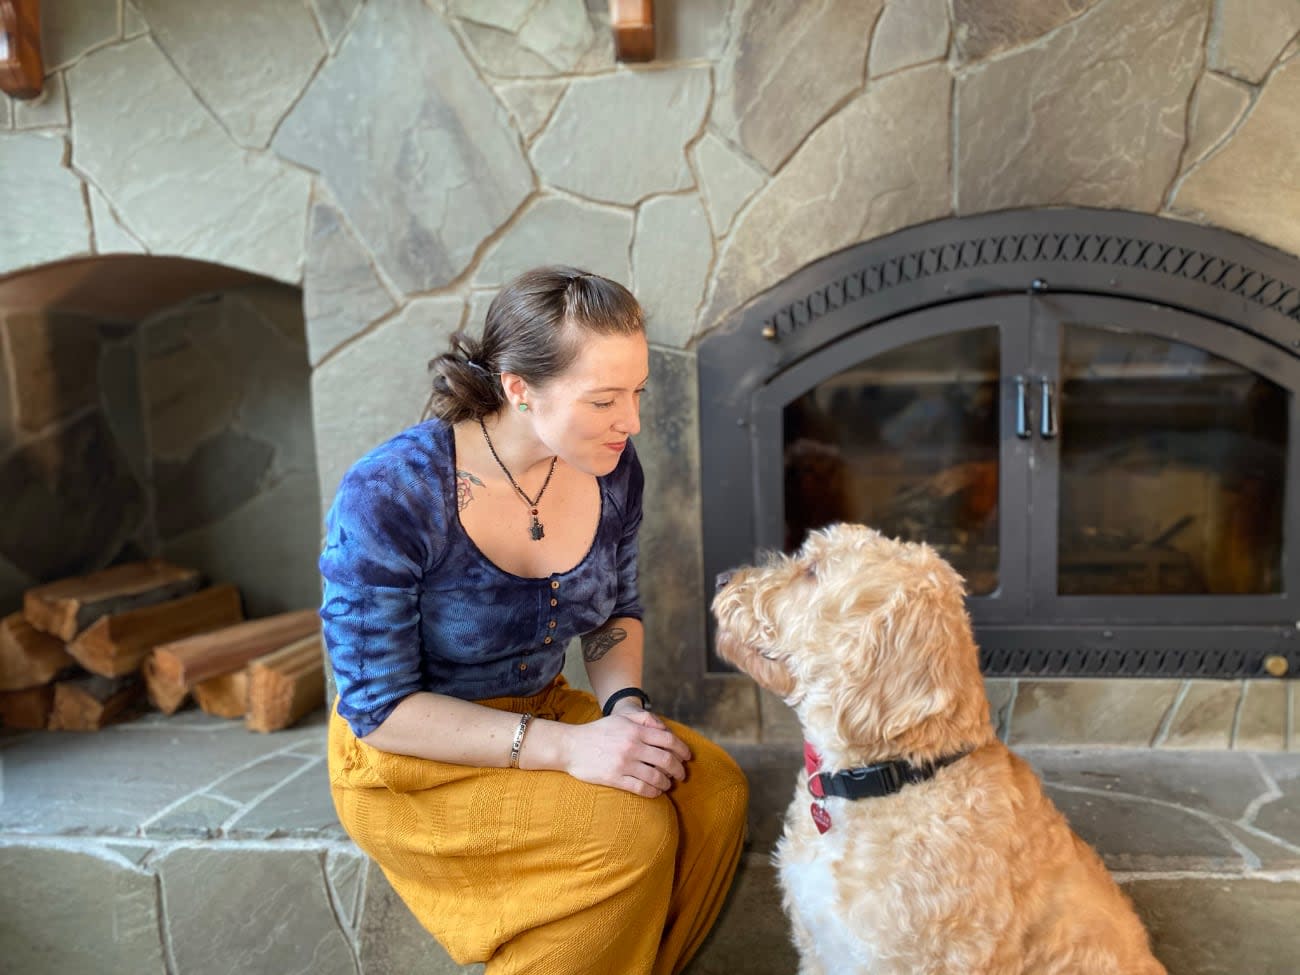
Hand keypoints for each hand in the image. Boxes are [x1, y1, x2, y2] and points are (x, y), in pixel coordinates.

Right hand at [562, 709, 692, 797]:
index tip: (687, 757)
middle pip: (666, 760)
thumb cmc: (598, 731)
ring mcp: (623, 763)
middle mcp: (632, 746)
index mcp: (635, 730)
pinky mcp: (615, 778)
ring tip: (668, 784)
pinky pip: (641, 788)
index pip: (668, 740)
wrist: (571, 746)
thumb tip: (665, 728)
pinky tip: (656, 792)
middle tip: (681, 775)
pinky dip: (653, 792)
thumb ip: (644, 718)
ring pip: (656, 776)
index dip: (682, 750)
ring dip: (667, 782)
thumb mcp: (620, 717)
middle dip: (678, 769)